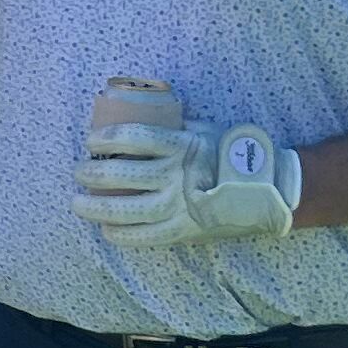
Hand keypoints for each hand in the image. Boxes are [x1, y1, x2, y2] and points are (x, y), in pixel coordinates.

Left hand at [72, 76, 301, 246]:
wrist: (269, 189)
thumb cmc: (231, 154)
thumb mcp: (203, 129)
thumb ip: (173, 125)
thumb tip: (140, 111)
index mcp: (181, 144)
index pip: (132, 137)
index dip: (105, 139)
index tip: (90, 142)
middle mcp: (176, 175)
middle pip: (121, 174)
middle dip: (92, 174)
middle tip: (78, 172)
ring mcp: (180, 205)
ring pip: (127, 209)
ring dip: (97, 207)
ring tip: (78, 204)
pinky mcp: (185, 230)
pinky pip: (146, 237)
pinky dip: (122, 235)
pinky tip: (106, 231)